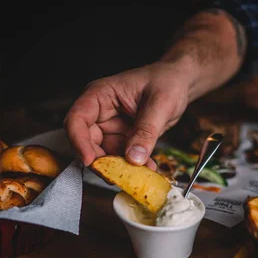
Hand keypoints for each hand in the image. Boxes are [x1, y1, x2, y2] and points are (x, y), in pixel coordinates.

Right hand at [64, 62, 190, 168]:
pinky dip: (133, 166)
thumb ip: (146, 131)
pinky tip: (148, 169)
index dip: (79, 142)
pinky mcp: (124, 138)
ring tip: (140, 174)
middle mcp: (101, 113)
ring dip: (121, 167)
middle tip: (119, 175)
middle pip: (88, 142)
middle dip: (102, 161)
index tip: (90, 161)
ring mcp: (112, 127)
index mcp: (100, 95)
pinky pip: (122, 157)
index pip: (77, 120)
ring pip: (105, 154)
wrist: (180, 83)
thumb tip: (134, 158)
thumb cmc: (167, 81)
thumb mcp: (160, 104)